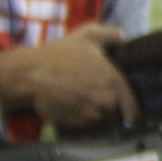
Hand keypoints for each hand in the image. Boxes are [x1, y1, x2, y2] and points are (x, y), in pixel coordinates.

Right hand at [0, 25, 138, 130]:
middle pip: (114, 112)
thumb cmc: (58, 54)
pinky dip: (77, 118)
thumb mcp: (87, 35)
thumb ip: (110, 35)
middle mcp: (105, 100)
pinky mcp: (73, 123)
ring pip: (98, 119)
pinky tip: (68, 104)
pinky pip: (81, 125)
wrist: (29, 74)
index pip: (132, 106)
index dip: (130, 109)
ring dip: (92, 113)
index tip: (127, 111)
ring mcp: (89, 114)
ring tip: (78, 99)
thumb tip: (122, 37)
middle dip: (106, 106)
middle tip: (91, 95)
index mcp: (114, 81)